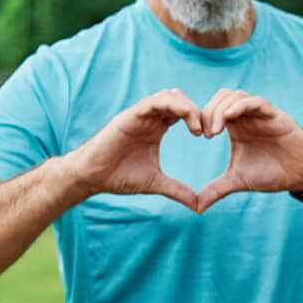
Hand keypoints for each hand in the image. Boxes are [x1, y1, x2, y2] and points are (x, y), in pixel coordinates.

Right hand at [67, 89, 201, 210]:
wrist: (91, 177)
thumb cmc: (119, 177)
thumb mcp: (156, 183)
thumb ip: (177, 190)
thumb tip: (198, 206)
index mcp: (157, 128)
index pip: (184, 113)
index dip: (200, 120)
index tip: (211, 136)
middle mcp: (149, 118)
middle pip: (180, 100)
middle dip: (199, 112)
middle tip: (209, 132)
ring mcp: (139, 115)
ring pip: (170, 96)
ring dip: (189, 107)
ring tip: (198, 128)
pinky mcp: (129, 116)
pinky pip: (154, 102)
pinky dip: (174, 106)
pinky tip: (186, 121)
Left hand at [195, 90, 302, 212]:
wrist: (300, 176)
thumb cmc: (271, 174)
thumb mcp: (238, 181)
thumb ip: (216, 190)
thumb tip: (197, 208)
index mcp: (237, 127)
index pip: (213, 109)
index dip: (202, 117)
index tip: (199, 135)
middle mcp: (247, 117)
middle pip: (222, 97)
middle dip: (209, 111)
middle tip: (206, 133)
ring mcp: (261, 114)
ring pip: (237, 96)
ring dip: (221, 108)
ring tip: (215, 129)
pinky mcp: (275, 116)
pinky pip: (256, 102)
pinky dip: (240, 106)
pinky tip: (229, 118)